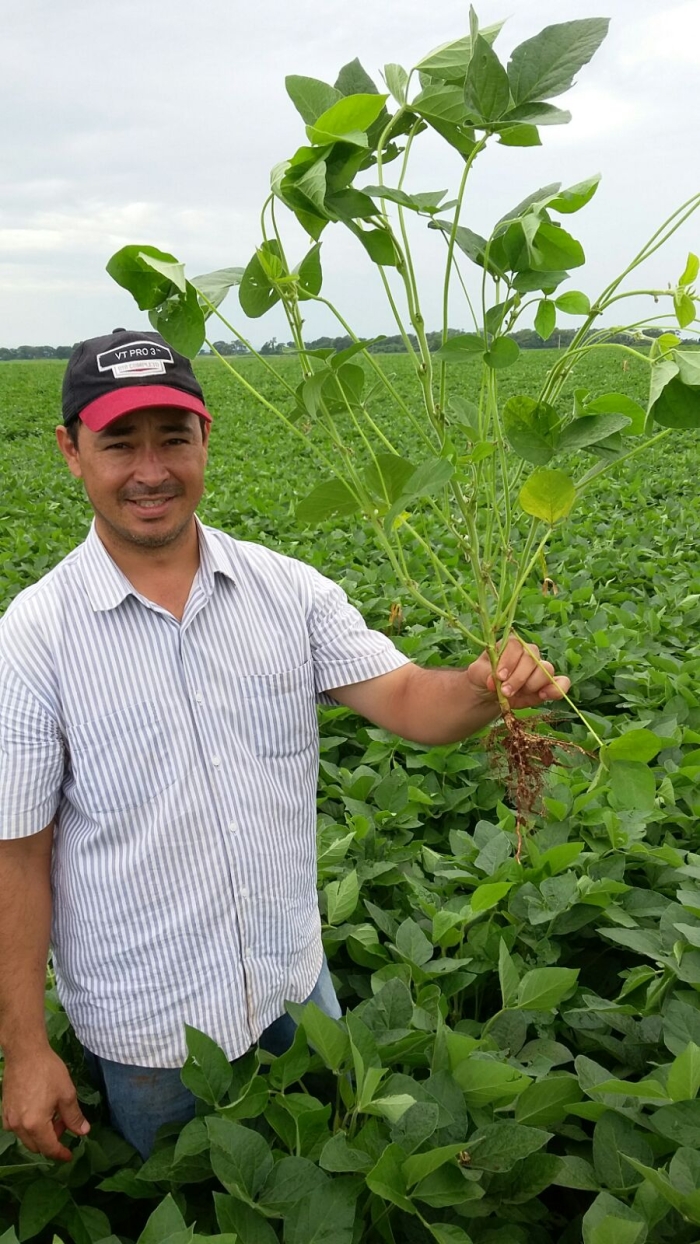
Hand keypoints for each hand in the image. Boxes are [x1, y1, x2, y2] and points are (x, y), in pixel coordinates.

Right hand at [1, 1047, 89, 1161]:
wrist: (25, 1053)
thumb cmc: (48, 1071)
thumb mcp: (67, 1094)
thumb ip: (74, 1117)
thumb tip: (83, 1132)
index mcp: (35, 1124)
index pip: (49, 1148)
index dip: (61, 1154)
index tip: (70, 1155)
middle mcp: (18, 1126)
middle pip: (36, 1146)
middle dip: (52, 1140)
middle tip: (64, 1123)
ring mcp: (9, 1119)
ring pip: (27, 1137)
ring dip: (41, 1133)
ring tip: (54, 1114)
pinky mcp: (5, 1110)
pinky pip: (18, 1127)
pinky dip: (30, 1126)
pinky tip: (39, 1110)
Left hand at [467, 637, 570, 709]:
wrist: (489, 693)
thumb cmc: (484, 677)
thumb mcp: (477, 674)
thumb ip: (484, 673)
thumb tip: (494, 680)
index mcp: (511, 645)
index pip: (516, 646)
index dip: (509, 661)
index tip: (499, 677)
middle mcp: (529, 653)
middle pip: (532, 659)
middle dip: (519, 678)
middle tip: (506, 691)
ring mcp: (540, 668)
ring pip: (546, 670)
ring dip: (532, 684)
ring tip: (517, 695)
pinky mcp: (548, 684)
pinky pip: (562, 682)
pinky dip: (557, 688)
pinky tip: (544, 695)